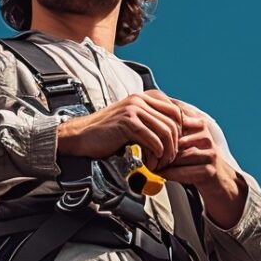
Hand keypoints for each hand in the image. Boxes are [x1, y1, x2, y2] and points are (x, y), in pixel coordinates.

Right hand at [55, 91, 185, 160]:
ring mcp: (133, 109)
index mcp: (143, 97)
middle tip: (168, 160)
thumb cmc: (106, 133)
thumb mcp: (131, 122)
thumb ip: (149, 123)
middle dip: (175, 145)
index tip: (174, 147)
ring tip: (160, 164)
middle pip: (174, 122)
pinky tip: (150, 163)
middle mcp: (140, 99)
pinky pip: (152, 140)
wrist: (80, 136)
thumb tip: (172, 135)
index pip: (175, 111)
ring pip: (165, 131)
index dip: (180, 131)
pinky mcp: (127, 122)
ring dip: (166, 152)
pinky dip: (155, 155)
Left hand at [148, 100, 247, 229]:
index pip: (175, 119)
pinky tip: (161, 174)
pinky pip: (185, 171)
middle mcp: (205, 136)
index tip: (144, 133)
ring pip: (179, 155)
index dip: (159, 126)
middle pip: (176, 139)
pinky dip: (171, 174)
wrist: (218, 179)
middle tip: (144, 153)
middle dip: (159, 147)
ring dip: (163, 162)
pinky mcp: (209, 170)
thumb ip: (171, 127)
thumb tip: (145, 116)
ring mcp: (209, 153)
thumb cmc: (196, 158)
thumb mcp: (185, 139)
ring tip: (151, 164)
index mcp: (199, 124)